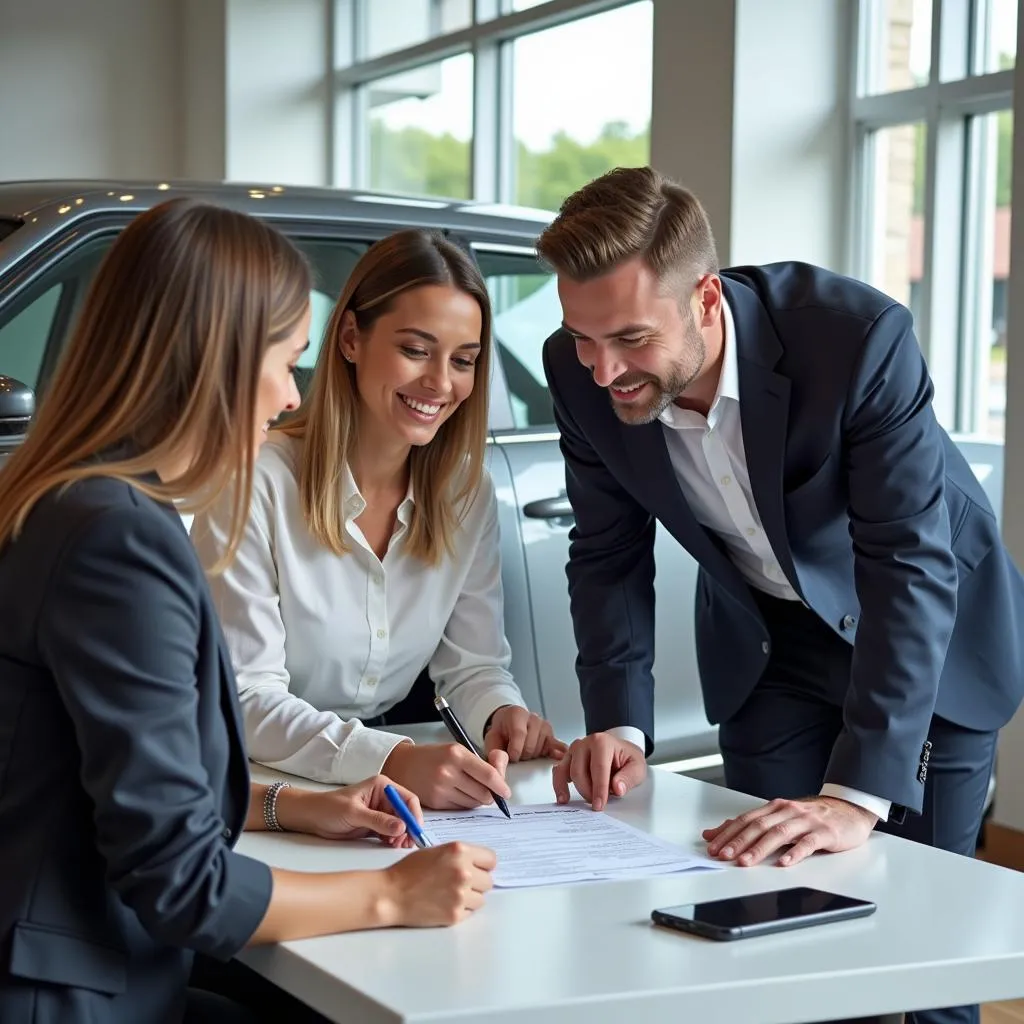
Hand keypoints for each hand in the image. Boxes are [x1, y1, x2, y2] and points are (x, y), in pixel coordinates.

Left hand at [276, 776, 421, 847]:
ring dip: (401, 836)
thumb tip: (401, 826)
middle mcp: (384, 798)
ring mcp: (380, 812)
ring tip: (396, 845)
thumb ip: (378, 820)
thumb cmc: (329, 808)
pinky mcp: (375, 825)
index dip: (413, 815)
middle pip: (406, 813)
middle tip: (406, 843)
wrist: (312, 817)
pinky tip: (390, 845)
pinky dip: (393, 840)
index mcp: (382, 786)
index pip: (407, 799)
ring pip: (400, 825)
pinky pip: (391, 833)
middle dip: (408, 828)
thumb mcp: (354, 813)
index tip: (414, 831)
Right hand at [380, 841, 496, 926]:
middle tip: (460, 884)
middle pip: (488, 881)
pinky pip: (470, 912)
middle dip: (477, 882)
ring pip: (481, 899)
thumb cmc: (409, 870)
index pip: (491, 859)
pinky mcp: (455, 914)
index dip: (483, 865)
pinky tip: (445, 903)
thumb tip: (478, 865)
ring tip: (451, 894)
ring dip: (470, 897)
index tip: (478, 869)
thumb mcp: (437, 851)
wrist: (391, 894)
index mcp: (459, 851)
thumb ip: (460, 856)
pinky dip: (461, 910)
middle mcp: (463, 871)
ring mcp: (460, 894)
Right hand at [383, 740, 511, 809]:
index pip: (488, 775)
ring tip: (469, 789)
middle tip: (488, 790)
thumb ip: (482, 761)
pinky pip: (461, 808)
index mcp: (457, 754)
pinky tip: (457, 794)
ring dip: (477, 800)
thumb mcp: (458, 750)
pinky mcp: (436, 802)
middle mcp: (448, 772)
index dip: (501, 786)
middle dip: (490, 795)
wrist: (404, 765)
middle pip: (484, 793)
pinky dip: (464, 804)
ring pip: (473, 804)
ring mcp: (441, 789)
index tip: (506, 792)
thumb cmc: (435, 757)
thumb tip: (501, 773)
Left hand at [484, 705, 567, 761]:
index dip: (515, 749)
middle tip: (516, 755)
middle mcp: (533, 717)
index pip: (520, 733)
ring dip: (533, 756)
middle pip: (531, 745)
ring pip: (542, 749)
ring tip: (525, 752)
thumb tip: (499, 766)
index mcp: (516, 714)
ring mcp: (545, 726)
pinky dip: (557, 753)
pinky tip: (557, 757)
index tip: (512, 757)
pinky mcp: (553, 736)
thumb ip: (494, 752)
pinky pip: (558, 746)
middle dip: (522, 755)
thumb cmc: (501, 732)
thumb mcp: (492, 739)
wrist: (508, 725)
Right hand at [551, 732, 646, 810]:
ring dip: (573, 790)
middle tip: (597, 804)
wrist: (620, 751)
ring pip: (566, 772)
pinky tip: (563, 797)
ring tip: (578, 805)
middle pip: (579, 771)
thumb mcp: (637, 767)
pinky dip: (559, 785)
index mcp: (602, 742)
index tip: (600, 805)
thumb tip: (618, 788)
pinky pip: (558, 772)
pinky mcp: (567, 758)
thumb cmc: (626, 758)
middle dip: (587, 791)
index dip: (599, 789)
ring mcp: (574, 750)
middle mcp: (584, 743)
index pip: (598, 768)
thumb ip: (628, 778)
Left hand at [703, 796, 878, 866]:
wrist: (849, 809)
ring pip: (779, 833)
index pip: (746, 820)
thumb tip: (717, 831)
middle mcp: (788, 811)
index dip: (728, 833)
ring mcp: (807, 821)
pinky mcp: (825, 833)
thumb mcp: (780, 817)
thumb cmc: (811, 817)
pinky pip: (809, 843)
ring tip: (747, 861)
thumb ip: (750, 824)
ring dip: (760, 848)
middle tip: (724, 855)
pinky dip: (795, 852)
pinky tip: (785, 862)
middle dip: (739, 841)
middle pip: (759, 826)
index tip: (713, 846)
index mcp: (775, 808)